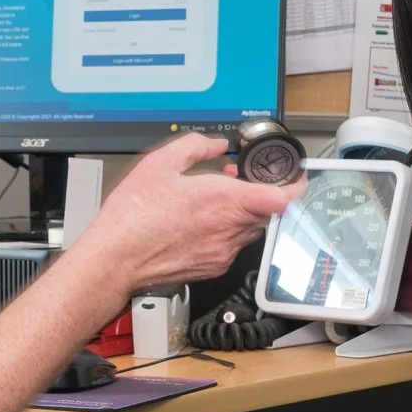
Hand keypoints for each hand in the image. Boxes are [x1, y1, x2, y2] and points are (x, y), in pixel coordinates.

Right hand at [70, 133, 298, 300]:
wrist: (116, 259)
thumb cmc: (133, 217)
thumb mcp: (160, 163)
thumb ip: (195, 146)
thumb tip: (214, 144)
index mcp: (224, 202)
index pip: (282, 198)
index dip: (295, 185)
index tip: (294, 177)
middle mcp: (229, 230)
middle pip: (266, 211)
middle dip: (256, 193)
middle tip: (234, 181)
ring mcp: (223, 252)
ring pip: (249, 228)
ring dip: (239, 212)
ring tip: (209, 202)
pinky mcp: (213, 267)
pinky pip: (231, 245)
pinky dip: (223, 231)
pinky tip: (197, 223)